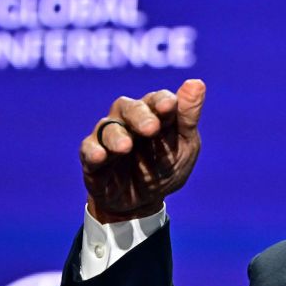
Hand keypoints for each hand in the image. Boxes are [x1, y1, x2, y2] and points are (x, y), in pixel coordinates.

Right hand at [79, 79, 205, 223]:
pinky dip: (93, 151)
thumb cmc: (167, 165)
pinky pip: (88, 149)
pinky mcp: (92, 158)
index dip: (162, 101)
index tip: (169, 106)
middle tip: (152, 129)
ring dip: (117, 136)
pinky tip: (100, 156)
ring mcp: (109, 137)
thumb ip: (188, 116)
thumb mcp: (185, 145)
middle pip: (130, 108)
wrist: (144, 202)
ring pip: (108, 127)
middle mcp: (128, 119)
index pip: (157, 99)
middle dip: (140, 116)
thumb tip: (197, 83)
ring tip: (126, 147)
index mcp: (155, 112)